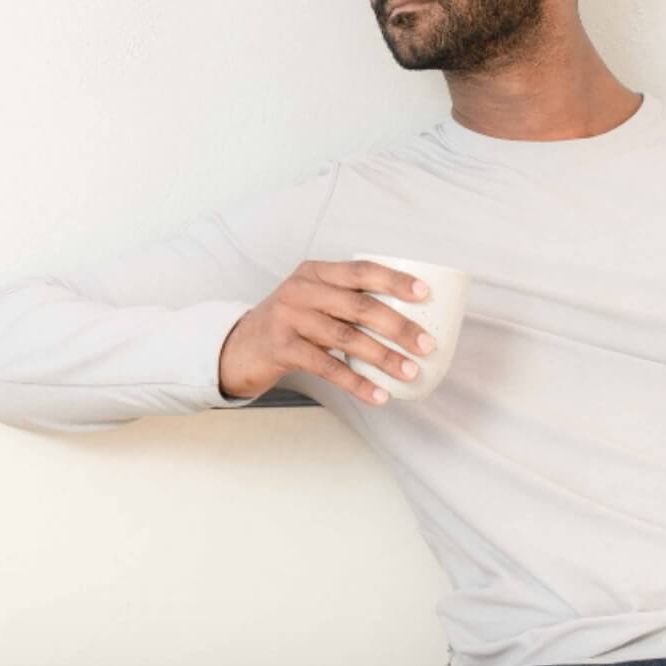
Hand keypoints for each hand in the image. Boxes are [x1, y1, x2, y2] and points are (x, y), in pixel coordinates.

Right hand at [218, 259, 435, 406]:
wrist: (239, 347)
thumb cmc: (290, 324)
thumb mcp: (314, 301)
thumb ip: (349, 302)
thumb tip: (409, 322)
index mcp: (317, 272)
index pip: (363, 270)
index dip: (396, 281)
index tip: (425, 294)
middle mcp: (302, 289)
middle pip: (360, 305)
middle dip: (398, 326)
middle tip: (426, 344)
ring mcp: (289, 317)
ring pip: (347, 337)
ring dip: (383, 357)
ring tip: (410, 372)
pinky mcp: (282, 348)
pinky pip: (327, 367)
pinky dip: (356, 382)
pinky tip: (378, 395)